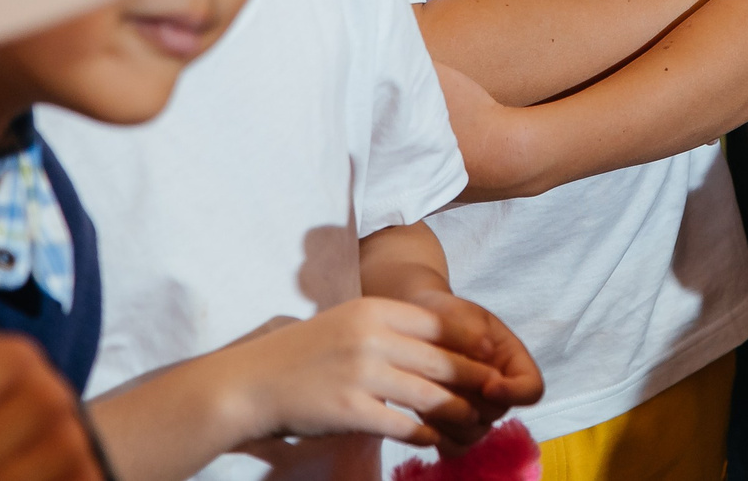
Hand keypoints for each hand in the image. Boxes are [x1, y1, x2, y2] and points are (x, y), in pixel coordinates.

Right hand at [225, 297, 502, 445]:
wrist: (251, 383)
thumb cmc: (302, 354)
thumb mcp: (347, 323)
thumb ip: (388, 327)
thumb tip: (439, 343)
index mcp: (372, 309)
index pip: (437, 324)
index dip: (469, 342)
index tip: (492, 356)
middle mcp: (370, 337)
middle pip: (440, 359)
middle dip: (473, 378)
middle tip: (496, 392)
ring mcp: (360, 374)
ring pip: (429, 394)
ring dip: (457, 409)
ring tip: (475, 419)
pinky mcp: (349, 410)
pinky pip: (402, 424)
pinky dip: (424, 432)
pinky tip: (435, 437)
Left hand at [399, 288, 542, 439]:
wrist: (416, 324)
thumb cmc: (445, 317)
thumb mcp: (464, 315)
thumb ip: (476, 335)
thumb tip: (487, 363)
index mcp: (513, 362)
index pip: (532, 390)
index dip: (514, 393)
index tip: (489, 385)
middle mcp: (500, 392)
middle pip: (497, 413)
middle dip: (470, 400)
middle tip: (441, 382)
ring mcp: (477, 412)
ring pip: (474, 433)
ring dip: (451, 418)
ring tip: (428, 395)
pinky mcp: (453, 427)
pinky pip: (454, 447)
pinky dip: (441, 437)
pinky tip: (424, 417)